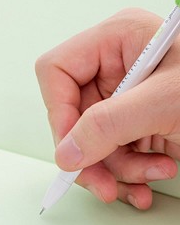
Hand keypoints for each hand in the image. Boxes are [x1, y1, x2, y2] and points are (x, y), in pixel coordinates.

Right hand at [36, 8, 179, 208]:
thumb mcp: (167, 102)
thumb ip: (110, 124)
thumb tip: (66, 153)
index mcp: (115, 40)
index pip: (56, 72)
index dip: (59, 112)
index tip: (72, 148)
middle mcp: (113, 68)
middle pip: (73, 116)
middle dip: (92, 155)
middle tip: (104, 184)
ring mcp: (122, 97)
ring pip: (91, 141)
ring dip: (116, 169)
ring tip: (148, 177)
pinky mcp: (133, 122)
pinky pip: (111, 152)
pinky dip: (128, 173)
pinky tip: (148, 179)